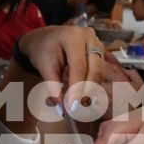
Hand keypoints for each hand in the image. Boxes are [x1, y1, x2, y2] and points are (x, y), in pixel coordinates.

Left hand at [9, 25, 139, 130]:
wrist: (44, 39)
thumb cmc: (42, 50)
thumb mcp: (44, 67)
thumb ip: (53, 86)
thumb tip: (62, 108)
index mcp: (73, 36)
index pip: (79, 66)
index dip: (77, 88)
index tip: (72, 106)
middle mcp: (90, 37)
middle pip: (95, 68)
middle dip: (87, 90)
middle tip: (78, 107)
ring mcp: (97, 43)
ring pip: (100, 71)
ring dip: (91, 89)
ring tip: (80, 104)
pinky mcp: (100, 52)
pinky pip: (100, 71)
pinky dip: (93, 84)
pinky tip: (84, 95)